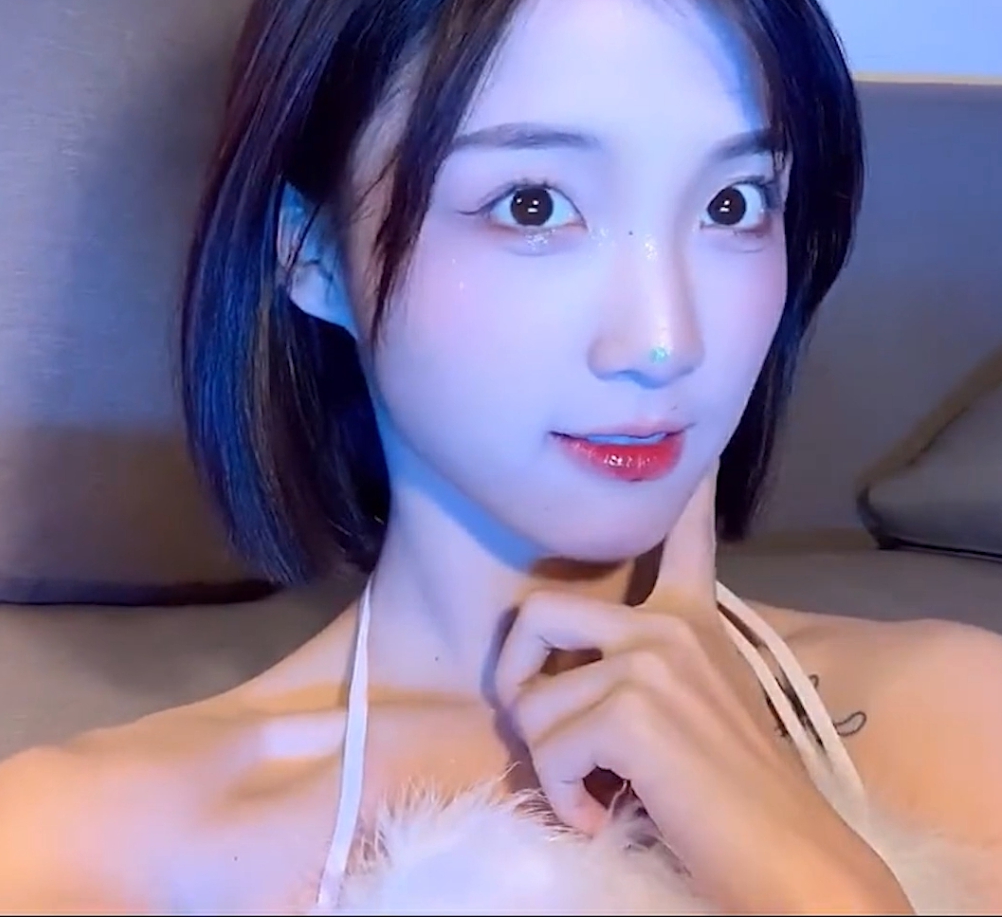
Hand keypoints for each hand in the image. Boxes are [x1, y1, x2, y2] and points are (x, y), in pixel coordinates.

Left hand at [495, 471, 911, 913]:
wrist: (792, 859)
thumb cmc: (740, 791)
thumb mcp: (704, 700)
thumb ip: (654, 664)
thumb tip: (576, 675)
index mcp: (688, 617)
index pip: (680, 532)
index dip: (676, 490)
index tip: (686, 449)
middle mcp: (667, 624)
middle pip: (536, 612)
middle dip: (516, 676)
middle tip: (541, 725)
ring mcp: (650, 661)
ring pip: (533, 702)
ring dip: (551, 762)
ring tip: (593, 788)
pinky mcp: (632, 711)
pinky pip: (548, 748)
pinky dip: (560, 793)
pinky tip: (599, 812)